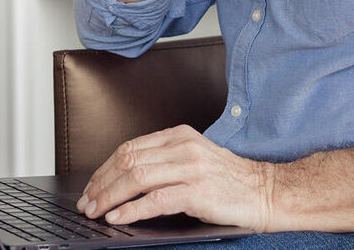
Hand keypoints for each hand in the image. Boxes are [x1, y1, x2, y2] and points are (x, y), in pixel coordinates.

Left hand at [75, 125, 275, 230]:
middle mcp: (183, 147)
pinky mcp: (198, 191)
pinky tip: (118, 217)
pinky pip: (155, 199)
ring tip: (96, 211)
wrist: (266, 192)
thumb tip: (125, 178)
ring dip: (109, 197)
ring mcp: (191, 168)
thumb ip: (165, 161)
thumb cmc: (231, 181)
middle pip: (128, 160)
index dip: (104, 168)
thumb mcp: (195, 158)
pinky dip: (131, 209)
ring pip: (136, 177)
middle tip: (87, 202)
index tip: (92, 186)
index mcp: (180, 135)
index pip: (130, 147)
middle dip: (101, 183)